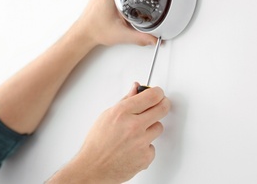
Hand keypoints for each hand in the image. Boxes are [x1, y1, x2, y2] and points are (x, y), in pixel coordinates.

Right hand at [47, 83, 169, 182]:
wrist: (93, 167)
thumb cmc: (97, 143)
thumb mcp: (107, 116)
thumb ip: (125, 101)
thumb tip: (135, 89)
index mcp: (122, 112)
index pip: (151, 96)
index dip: (158, 92)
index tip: (158, 93)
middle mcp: (133, 126)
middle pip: (162, 109)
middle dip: (162, 104)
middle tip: (160, 104)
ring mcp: (141, 142)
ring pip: (158, 127)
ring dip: (151, 127)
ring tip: (136, 132)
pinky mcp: (146, 156)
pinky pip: (153, 146)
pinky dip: (146, 146)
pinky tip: (134, 146)